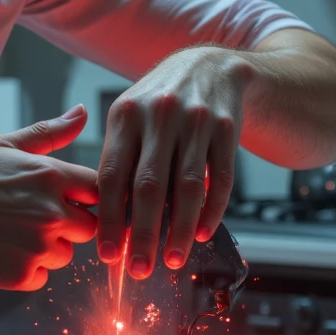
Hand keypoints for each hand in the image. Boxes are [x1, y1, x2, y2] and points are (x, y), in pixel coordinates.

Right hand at [0, 105, 98, 290]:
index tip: (69, 200)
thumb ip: (51, 132)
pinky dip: (25, 270)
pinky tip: (0, 251)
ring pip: (64, 255)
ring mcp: (37, 246)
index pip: (99, 191)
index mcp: (51, 176)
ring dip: (46, 249)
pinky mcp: (21, 275)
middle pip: (89, 228)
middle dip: (68, 225)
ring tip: (10, 233)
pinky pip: (41, 277)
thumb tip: (83, 112)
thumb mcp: (8, 144)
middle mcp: (50, 212)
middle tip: (31, 217)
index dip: (87, 197)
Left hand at [97, 48, 254, 278]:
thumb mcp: (130, 117)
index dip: (110, 218)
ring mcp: (196, 121)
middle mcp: (159, 116)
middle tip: (139, 269)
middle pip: (149, 186)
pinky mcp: (227, 129)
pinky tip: (201, 234)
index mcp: (126, 115)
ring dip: (178, 230)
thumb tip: (109, 219)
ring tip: (171, 260)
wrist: (210, 65)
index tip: (108, 253)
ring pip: (186, 187)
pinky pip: (220, 179)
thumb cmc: (159, 103)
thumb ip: (119, 159)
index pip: (113, 176)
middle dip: (143, 234)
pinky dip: (211, 211)